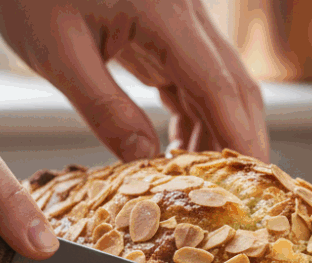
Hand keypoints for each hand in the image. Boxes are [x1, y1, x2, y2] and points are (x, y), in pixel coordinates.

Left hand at [0, 0, 268, 161]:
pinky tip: (180, 149)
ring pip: (220, 83)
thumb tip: (144, 162)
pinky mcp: (166, 24)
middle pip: (234, 85)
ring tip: (200, 183)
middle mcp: (184, 10)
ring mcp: (180, 16)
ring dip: (217, 132)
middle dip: (240, 141)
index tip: (253, 181)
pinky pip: (195, 76)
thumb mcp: (57, 53)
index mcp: (163, 11)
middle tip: (237, 195)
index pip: (219, 86)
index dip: (240, 138)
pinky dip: (194, 115)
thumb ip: (106, 111)